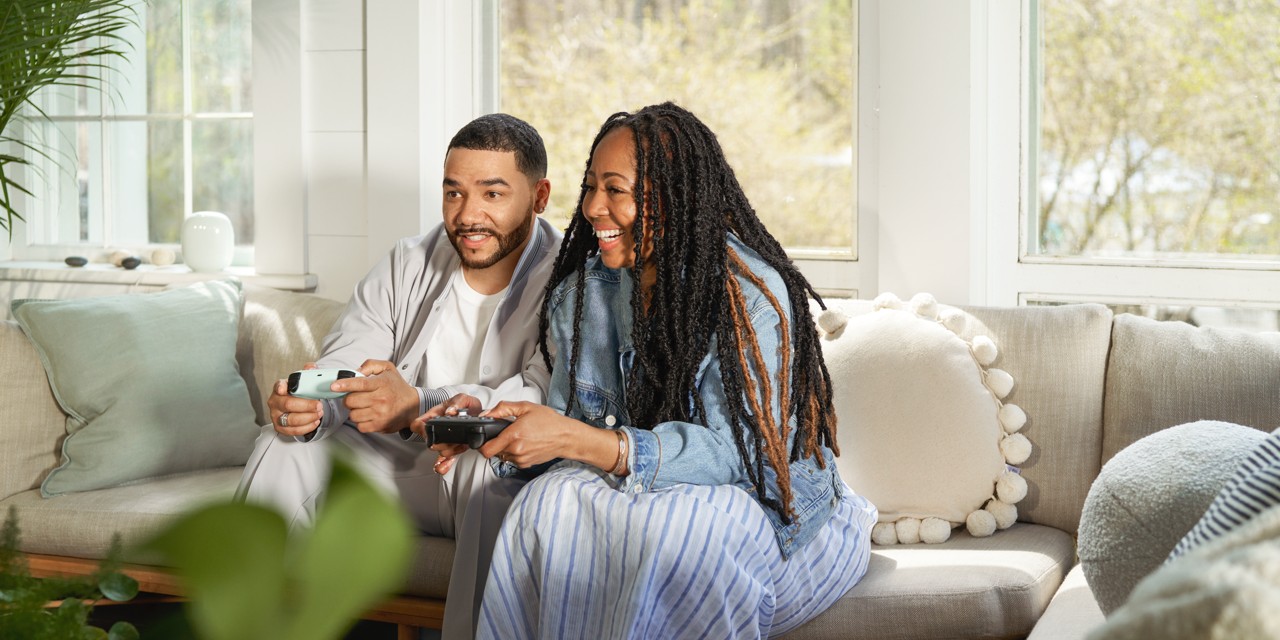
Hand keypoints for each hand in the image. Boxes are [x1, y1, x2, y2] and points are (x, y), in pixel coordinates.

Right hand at [269, 362, 321, 436]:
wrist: (294, 407)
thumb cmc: (298, 393)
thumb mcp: (303, 382)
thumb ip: (308, 373)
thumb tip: (312, 367)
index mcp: (280, 388)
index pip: (278, 385)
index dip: (280, 387)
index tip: (283, 389)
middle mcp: (275, 402)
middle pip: (289, 404)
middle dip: (306, 406)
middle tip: (319, 405)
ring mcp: (275, 416)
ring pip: (291, 420)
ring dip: (309, 417)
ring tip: (320, 413)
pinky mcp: (279, 428)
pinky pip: (293, 431)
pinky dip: (307, 427)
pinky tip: (315, 422)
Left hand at [334, 359, 420, 433]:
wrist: (412, 405)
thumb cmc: (397, 387)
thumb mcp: (387, 368)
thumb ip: (370, 365)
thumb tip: (355, 372)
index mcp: (382, 384)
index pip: (360, 384)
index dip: (345, 384)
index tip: (334, 386)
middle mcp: (381, 399)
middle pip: (351, 401)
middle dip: (349, 399)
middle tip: (355, 397)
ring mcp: (380, 414)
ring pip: (353, 415)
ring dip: (355, 411)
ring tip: (364, 406)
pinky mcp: (379, 426)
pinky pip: (359, 426)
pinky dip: (361, 421)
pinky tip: (368, 415)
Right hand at [415, 394, 482, 474]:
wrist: (475, 414)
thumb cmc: (465, 406)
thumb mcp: (463, 399)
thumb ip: (457, 403)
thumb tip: (450, 412)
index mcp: (435, 416)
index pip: (418, 424)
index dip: (421, 429)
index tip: (429, 433)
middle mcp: (436, 430)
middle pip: (429, 441)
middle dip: (439, 444)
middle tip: (450, 442)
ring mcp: (443, 440)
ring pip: (439, 451)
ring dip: (446, 453)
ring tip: (456, 449)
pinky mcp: (451, 448)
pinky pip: (444, 459)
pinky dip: (444, 464)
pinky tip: (443, 467)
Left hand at [479, 401, 618, 472]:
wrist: (566, 437)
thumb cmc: (549, 422)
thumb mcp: (525, 407)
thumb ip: (502, 409)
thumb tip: (486, 414)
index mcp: (513, 435)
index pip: (485, 449)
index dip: (482, 443)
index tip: (485, 437)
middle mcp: (516, 450)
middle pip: (493, 452)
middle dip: (495, 443)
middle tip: (505, 433)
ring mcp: (521, 459)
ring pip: (502, 456)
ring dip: (505, 448)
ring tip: (518, 437)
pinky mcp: (525, 464)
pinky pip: (512, 460)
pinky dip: (514, 453)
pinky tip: (524, 444)